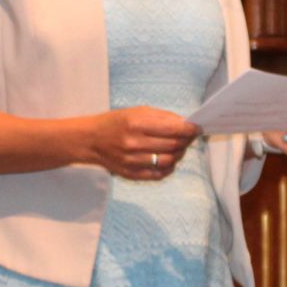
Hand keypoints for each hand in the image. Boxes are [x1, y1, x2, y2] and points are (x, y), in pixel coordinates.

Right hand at [76, 106, 200, 180]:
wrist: (90, 140)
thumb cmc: (116, 122)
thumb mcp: (136, 112)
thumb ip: (162, 117)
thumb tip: (186, 124)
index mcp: (136, 124)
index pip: (173, 129)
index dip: (189, 130)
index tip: (196, 128)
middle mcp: (134, 143)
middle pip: (173, 145)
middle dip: (186, 141)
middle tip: (189, 137)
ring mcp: (132, 161)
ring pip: (169, 161)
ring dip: (179, 154)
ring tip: (178, 147)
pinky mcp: (131, 174)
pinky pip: (159, 174)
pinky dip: (169, 167)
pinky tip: (168, 159)